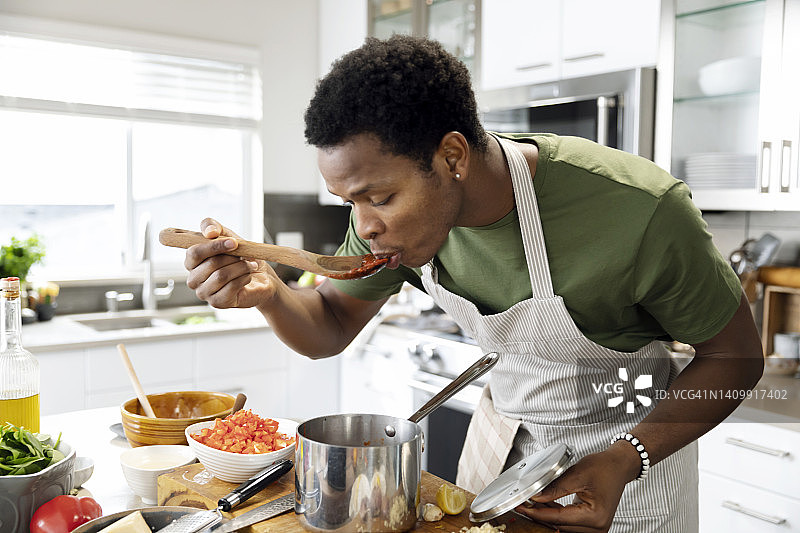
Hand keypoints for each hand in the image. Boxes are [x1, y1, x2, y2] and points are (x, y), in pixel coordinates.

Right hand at [184, 218, 278, 308]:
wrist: (261, 278)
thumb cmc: (242, 258)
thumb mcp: (228, 236)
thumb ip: (214, 227)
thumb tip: (209, 232)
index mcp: (192, 262)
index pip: (194, 253)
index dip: (214, 246)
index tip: (234, 242)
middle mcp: (194, 279)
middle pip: (211, 264)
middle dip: (233, 258)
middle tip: (245, 257)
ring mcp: (204, 293)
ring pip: (221, 275)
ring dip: (241, 267)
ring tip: (250, 265)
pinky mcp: (217, 302)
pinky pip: (231, 287)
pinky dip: (244, 278)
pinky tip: (248, 277)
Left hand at [514, 447, 636, 532]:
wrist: (619, 465)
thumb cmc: (605, 467)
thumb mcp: (577, 474)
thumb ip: (555, 488)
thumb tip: (535, 498)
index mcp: (595, 516)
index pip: (558, 518)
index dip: (537, 513)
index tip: (522, 507)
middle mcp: (598, 526)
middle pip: (560, 526)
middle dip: (540, 516)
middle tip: (523, 505)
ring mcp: (596, 527)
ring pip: (563, 526)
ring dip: (547, 516)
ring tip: (531, 504)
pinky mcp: (593, 523)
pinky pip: (569, 523)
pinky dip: (556, 515)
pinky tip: (545, 505)